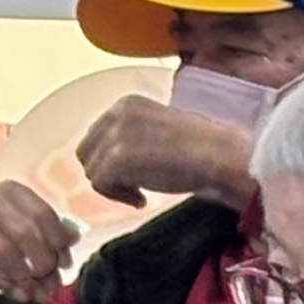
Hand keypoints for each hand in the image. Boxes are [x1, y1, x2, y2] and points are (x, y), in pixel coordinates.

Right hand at [0, 180, 81, 303]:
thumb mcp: (26, 233)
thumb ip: (52, 235)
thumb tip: (75, 236)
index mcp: (12, 191)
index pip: (43, 214)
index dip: (59, 243)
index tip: (64, 265)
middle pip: (25, 233)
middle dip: (43, 263)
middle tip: (51, 282)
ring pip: (5, 253)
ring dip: (25, 278)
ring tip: (36, 292)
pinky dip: (7, 284)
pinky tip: (18, 293)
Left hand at [74, 94, 254, 208]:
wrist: (217, 155)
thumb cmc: (199, 149)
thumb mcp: (158, 129)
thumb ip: (132, 136)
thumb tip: (109, 161)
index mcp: (126, 104)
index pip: (96, 135)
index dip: (109, 161)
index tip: (133, 175)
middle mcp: (115, 114)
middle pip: (86, 153)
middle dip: (105, 174)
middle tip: (132, 189)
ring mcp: (115, 136)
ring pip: (91, 171)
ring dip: (113, 188)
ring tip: (140, 193)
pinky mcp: (117, 159)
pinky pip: (100, 185)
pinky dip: (119, 197)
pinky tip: (142, 199)